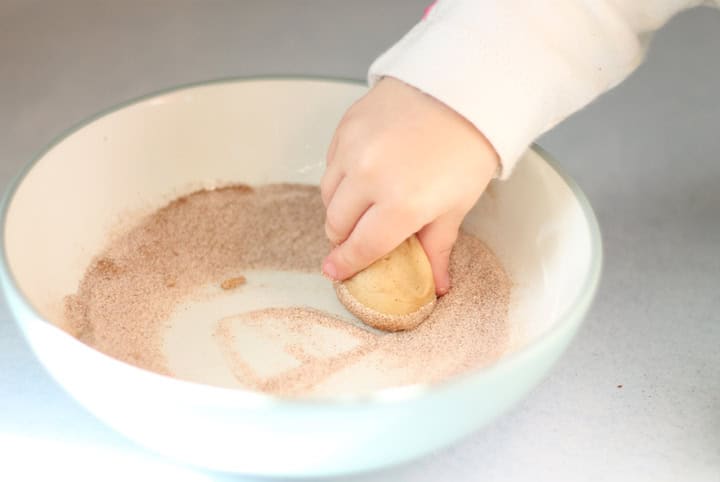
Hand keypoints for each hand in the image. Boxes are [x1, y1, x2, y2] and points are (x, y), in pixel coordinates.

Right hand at [320, 77, 498, 294]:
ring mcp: (353, 149)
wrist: (465, 88)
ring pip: (327, 193)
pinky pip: (331, 162)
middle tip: (356, 237)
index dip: (346, 263)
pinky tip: (362, 173)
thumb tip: (437, 286)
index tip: (335, 272)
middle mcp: (369, 178)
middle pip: (336, 223)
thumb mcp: (457, 205)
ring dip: (339, 207)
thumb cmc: (468, 150)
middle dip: (343, 236)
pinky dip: (341, 175)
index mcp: (401, 205)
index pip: (362, 246)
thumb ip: (437, 246)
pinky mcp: (346, 125)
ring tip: (360, 205)